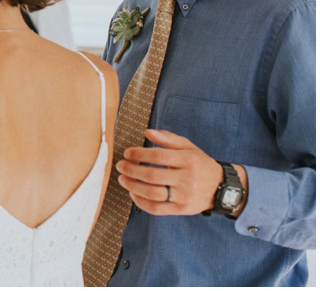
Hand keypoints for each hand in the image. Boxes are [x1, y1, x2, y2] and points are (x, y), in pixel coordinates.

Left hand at [117, 129, 241, 216]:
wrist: (221, 187)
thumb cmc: (199, 164)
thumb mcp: (188, 147)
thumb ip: (168, 138)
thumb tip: (147, 132)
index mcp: (188, 160)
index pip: (158, 157)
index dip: (138, 154)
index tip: (127, 153)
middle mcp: (187, 179)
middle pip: (152, 176)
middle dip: (131, 170)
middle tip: (120, 166)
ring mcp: (184, 196)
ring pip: (153, 194)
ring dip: (133, 186)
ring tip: (123, 179)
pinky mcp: (181, 209)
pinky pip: (157, 209)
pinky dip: (141, 203)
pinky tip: (133, 194)